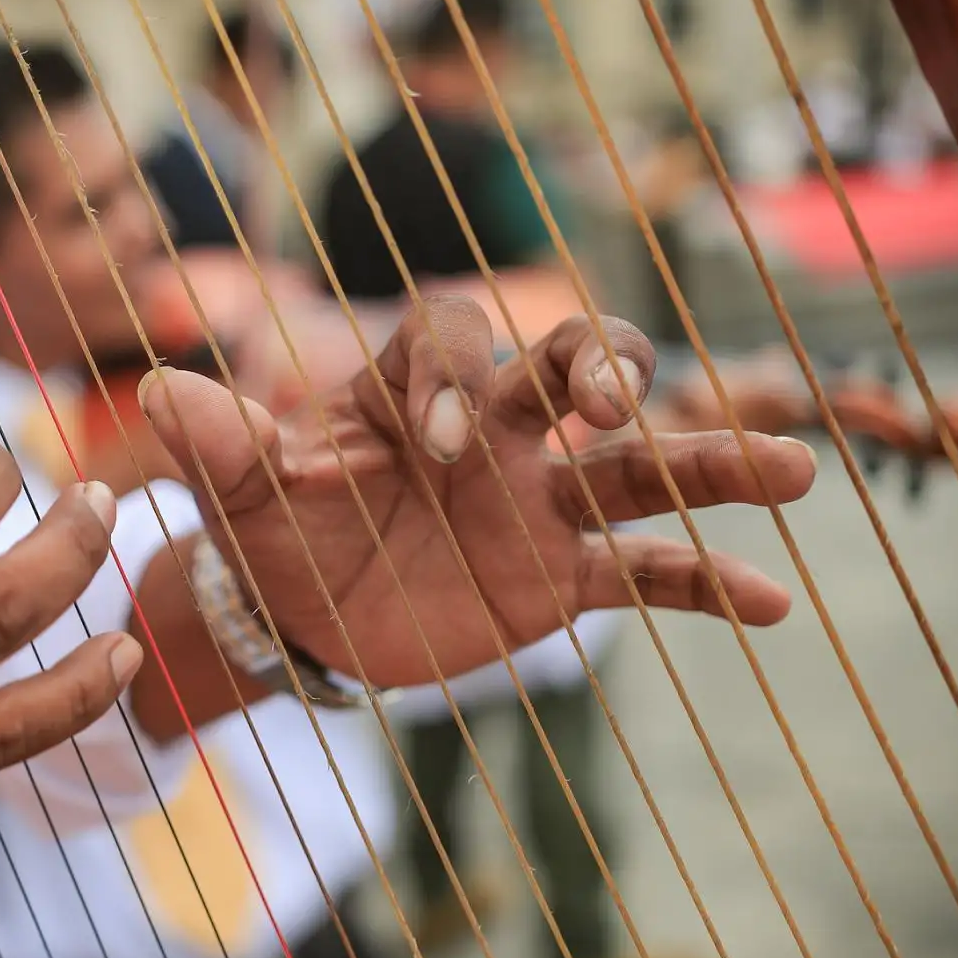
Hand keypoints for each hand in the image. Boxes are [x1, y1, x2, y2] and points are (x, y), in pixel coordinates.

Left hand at [140, 299, 817, 683]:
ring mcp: (539, 504)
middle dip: (602, 371)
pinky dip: (704, 583)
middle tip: (614, 402)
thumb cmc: (273, 532)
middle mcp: (495, 434)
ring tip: (797, 471)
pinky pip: (645, 572)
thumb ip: (220, 445)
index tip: (435, 447)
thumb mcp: (240, 495)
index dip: (451, 380)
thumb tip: (160, 388)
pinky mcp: (563, 579)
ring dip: (711, 462)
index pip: (452, 346)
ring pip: (638, 468)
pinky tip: (773, 604)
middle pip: (572, 369)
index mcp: (414, 395)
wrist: (305, 611)